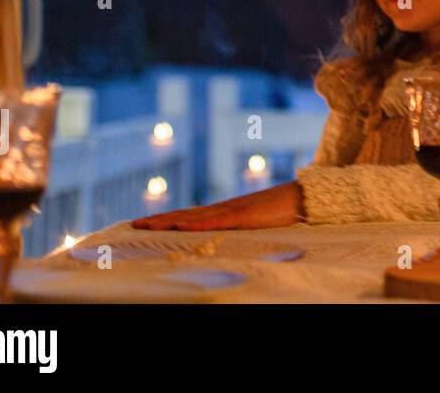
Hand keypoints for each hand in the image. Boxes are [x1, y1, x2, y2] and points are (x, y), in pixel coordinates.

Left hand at [131, 181, 304, 230]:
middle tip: (133, 224)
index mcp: (228, 212)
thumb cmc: (286, 211)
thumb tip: (231, 242)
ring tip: (145, 225)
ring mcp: (233, 210)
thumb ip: (243, 231)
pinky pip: (216, 221)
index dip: (169, 219)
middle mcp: (225, 209)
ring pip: (193, 216)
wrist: (306, 197)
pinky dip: (196, 224)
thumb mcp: (259, 225)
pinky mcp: (244, 216)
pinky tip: (179, 226)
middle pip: (185, 214)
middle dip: (159, 220)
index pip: (191, 216)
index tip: (148, 223)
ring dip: (168, 221)